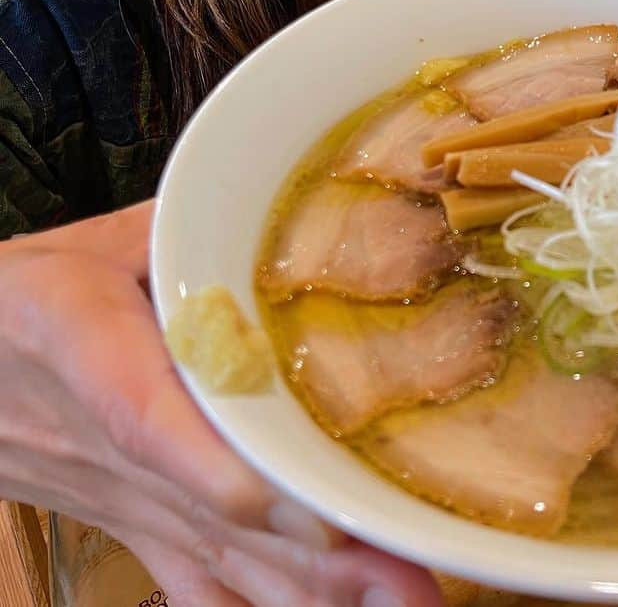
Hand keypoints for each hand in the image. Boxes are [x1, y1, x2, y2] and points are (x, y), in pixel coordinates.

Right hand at [0, 201, 444, 606]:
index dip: (229, 476)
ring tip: (404, 606)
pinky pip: (197, 583)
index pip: (155, 427)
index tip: (313, 515)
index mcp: (97, 354)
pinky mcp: (133, 528)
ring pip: (222, 563)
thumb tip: (282, 215)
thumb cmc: (31, 296)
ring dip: (312, 594)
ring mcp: (128, 504)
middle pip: (221, 520)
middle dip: (322, 559)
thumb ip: (180, 232)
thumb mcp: (99, 245)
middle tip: (413, 582)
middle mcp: (118, 452)